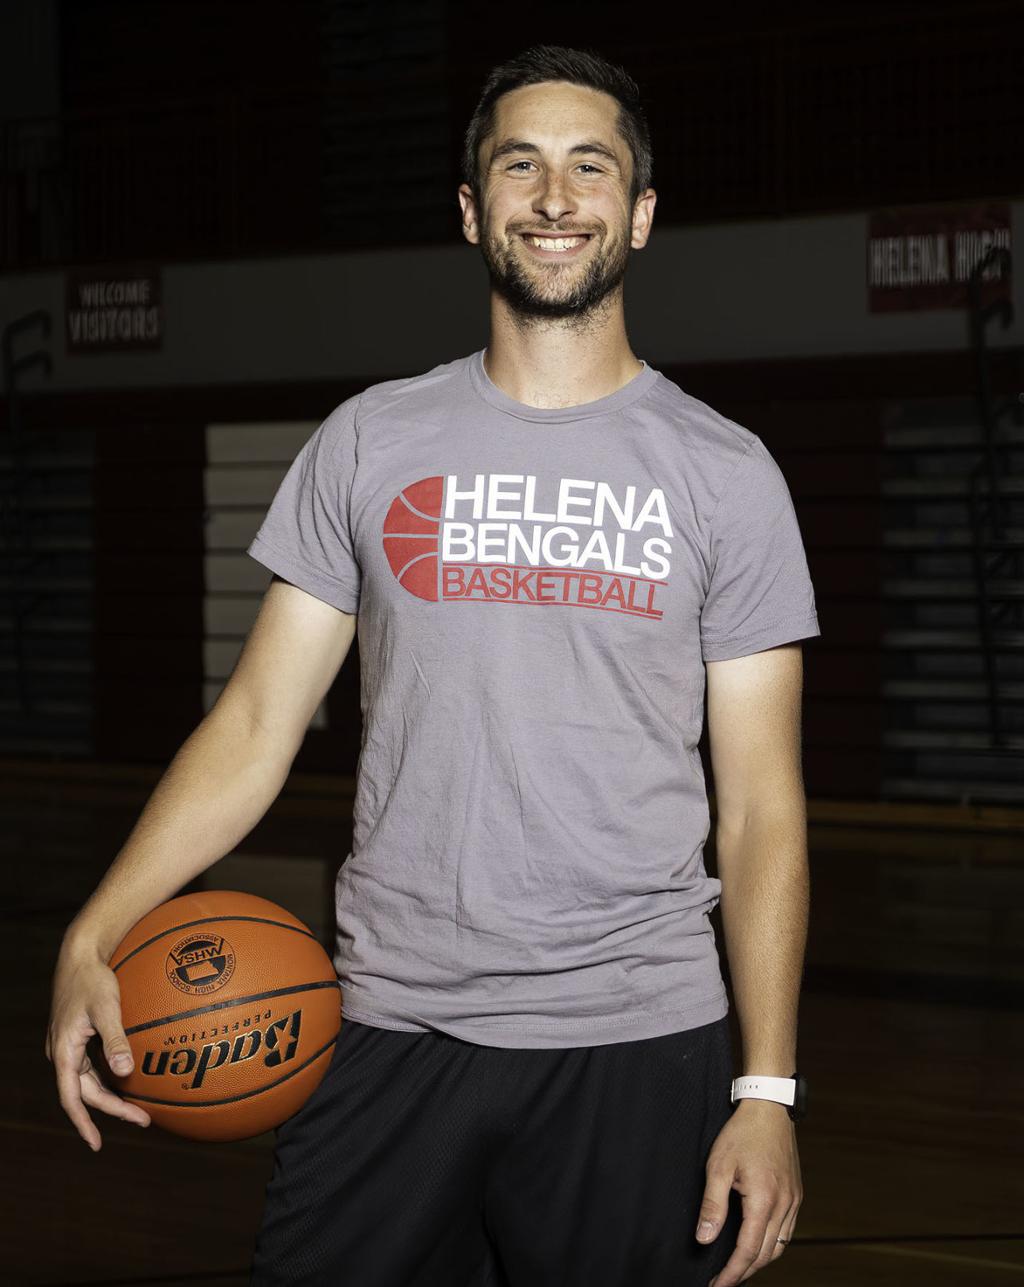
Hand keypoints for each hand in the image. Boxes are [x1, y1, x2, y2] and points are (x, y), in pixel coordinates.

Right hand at [45, 938, 151, 1150]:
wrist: (80, 954)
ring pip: (87, 1081)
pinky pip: (89, 1066)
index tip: (96, 1145)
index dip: (84, 1124)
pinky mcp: (76, 1036)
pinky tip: (126, 1079)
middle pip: (85, 1092)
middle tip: (143, 1119)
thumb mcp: (106, 1008)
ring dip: (109, 1096)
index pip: (72, 1098)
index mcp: (63, 1051)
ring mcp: (67, 1045)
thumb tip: (125, 1072)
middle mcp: (61, 1052)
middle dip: (112, 1110)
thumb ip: (115, 1039)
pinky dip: (106, 1077)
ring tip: (138, 1108)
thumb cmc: (93, 978)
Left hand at [696, 1098, 801, 1284]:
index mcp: (765, 1200)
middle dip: (744, 1272)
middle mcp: (784, 1205)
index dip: (732, 1272)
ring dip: (759, 1261)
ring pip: (780, 1246)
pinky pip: (787, 1231)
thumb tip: (704, 1238)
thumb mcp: (718, 1166)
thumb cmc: (742, 1133)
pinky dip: (772, 1245)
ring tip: (738, 1268)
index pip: (747, 1250)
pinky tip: (758, 1244)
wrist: (769, 1108)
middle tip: (723, 1281)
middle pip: (766, 1254)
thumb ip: (713, 1205)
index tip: (717, 1285)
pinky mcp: (796, 1194)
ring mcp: (794, 1200)